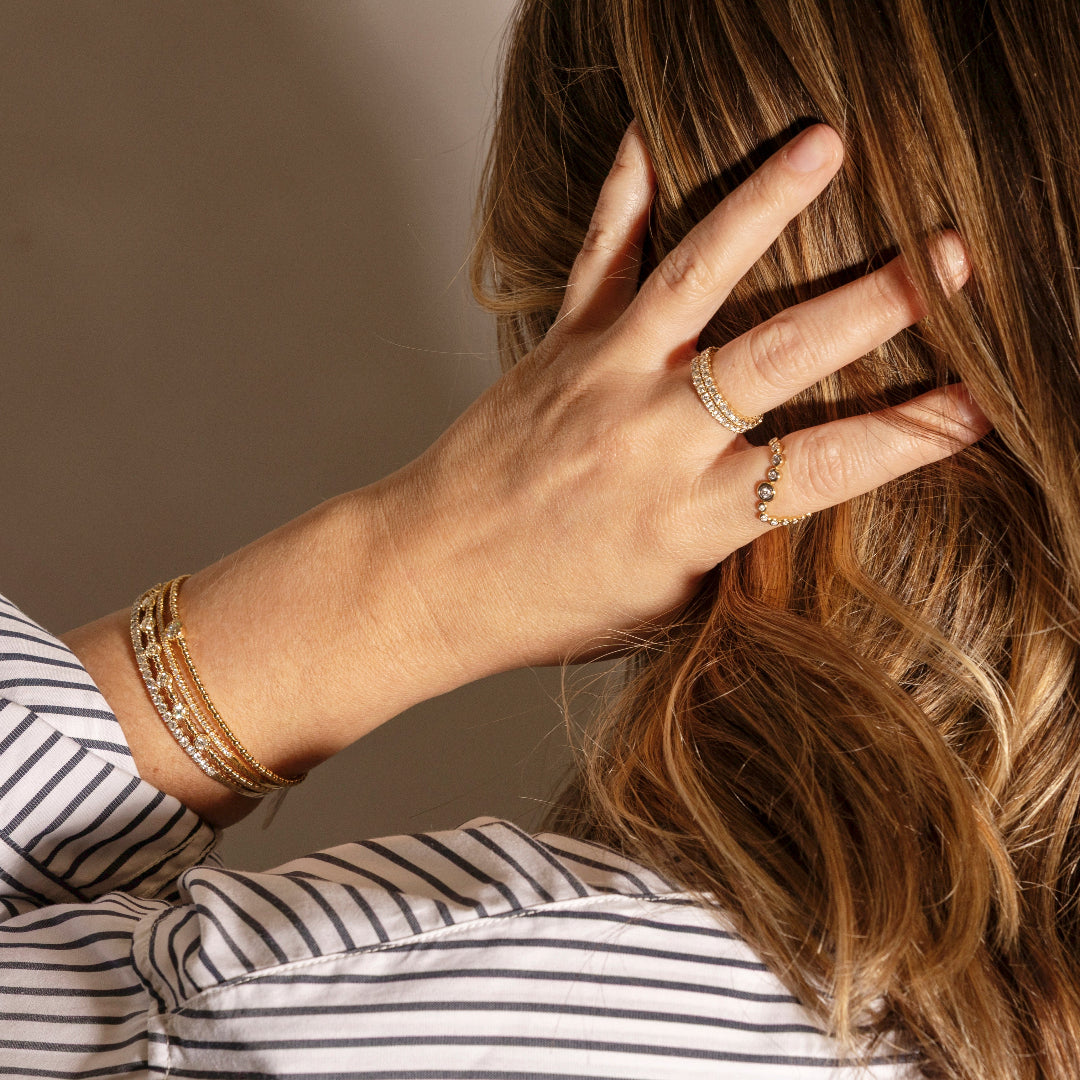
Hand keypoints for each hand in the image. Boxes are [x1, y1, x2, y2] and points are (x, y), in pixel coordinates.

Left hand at [62, 122, 988, 829]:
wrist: (430, 576)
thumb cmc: (548, 604)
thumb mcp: (664, 599)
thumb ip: (731, 543)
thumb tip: (796, 499)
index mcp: (692, 517)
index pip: (826, 468)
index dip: (911, 434)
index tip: (978, 403)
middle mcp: (654, 439)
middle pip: (782, 357)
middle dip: (877, 304)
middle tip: (948, 259)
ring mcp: (604, 380)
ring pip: (696, 281)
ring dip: (765, 209)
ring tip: (826, 149)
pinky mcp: (558, 347)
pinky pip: (597, 258)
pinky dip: (626, 194)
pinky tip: (652, 136)